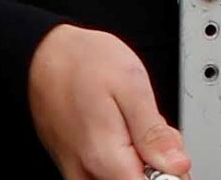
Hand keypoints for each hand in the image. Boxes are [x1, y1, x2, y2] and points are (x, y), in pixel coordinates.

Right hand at [27, 25, 183, 179]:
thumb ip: (153, 132)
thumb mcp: (131, 85)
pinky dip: (117, 159)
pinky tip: (116, 132)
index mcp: (105, 157)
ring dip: (134, 163)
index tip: (168, 151)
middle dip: (152, 167)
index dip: (167, 172)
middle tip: (149, 131)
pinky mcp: (69, 164)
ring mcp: (74, 169)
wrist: (43, 52)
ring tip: (130, 127)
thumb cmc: (83, 61)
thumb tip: (177, 166)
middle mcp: (84, 171)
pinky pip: (99, 174)